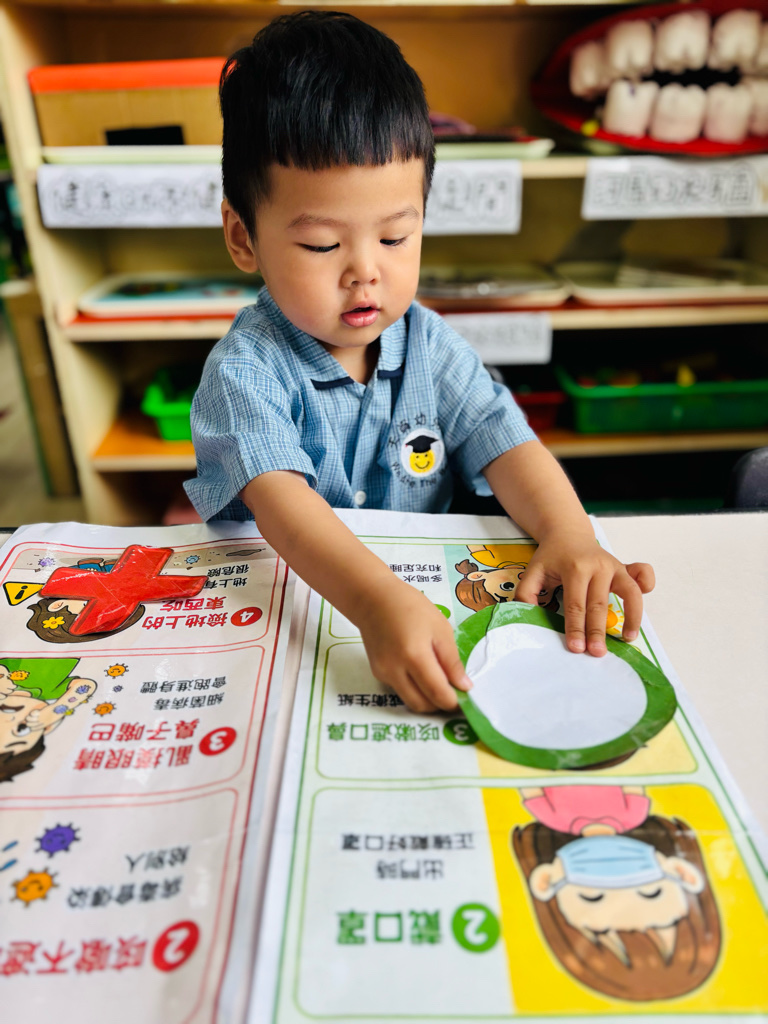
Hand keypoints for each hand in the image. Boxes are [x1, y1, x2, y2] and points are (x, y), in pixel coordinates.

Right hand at [356, 578, 471, 712]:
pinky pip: (401, 689)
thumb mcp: (440, 628)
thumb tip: (464, 686)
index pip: (438, 694)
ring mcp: (383, 673)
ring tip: (440, 682)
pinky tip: (421, 671)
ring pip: (410, 701)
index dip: (454, 702)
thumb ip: (451, 661)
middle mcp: (395, 670)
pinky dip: (415, 688)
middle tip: (455, 693)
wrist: (373, 598)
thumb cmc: (411, 606)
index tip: (466, 698)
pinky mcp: (377, 673)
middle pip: (422, 705)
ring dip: (428, 699)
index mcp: (415, 656)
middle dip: (441, 705)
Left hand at [514, 530, 654, 656]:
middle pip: (599, 604)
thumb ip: (527, 592)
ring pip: (629, 592)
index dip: (576, 628)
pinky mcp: (624, 567)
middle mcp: (598, 566)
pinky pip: (642, 574)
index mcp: (574, 568)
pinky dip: (647, 585)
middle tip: (597, 653)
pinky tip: (640, 607)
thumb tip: (525, 615)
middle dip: (598, 631)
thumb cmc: (551, 557)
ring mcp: (614, 565)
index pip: (575, 604)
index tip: (576, 649)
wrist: (567, 533)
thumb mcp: (533, 570)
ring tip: (627, 639)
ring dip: (632, 616)